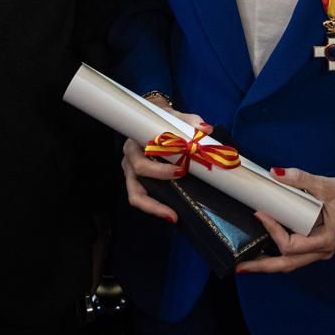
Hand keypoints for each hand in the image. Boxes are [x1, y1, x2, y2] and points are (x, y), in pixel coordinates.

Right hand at [120, 93, 202, 224]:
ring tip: (173, 217)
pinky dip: (156, 207)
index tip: (181, 171)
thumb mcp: (172, 117)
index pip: (141, 161)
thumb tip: (206, 129)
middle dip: (158, 190)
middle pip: (136, 179)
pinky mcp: (137, 182)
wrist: (148, 120)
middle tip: (180, 196)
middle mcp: (128, 160)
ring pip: (135, 195)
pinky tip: (172, 214)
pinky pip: (143, 198)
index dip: (159, 170)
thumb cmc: (158, 119)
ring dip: (153, 207)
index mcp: (134, 144)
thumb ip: (188, 121)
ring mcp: (131, 173)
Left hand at [236, 169, 334, 273]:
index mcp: (326, 240)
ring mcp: (318, 250)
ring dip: (267, 264)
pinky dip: (277, 255)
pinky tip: (262, 252)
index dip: (273, 231)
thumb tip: (276, 173)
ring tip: (246, 263)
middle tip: (240, 266)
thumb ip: (300, 178)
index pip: (292, 244)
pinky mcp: (315, 244)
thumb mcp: (325, 184)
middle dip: (262, 266)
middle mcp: (321, 250)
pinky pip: (293, 255)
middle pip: (287, 264)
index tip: (260, 213)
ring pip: (289, 263)